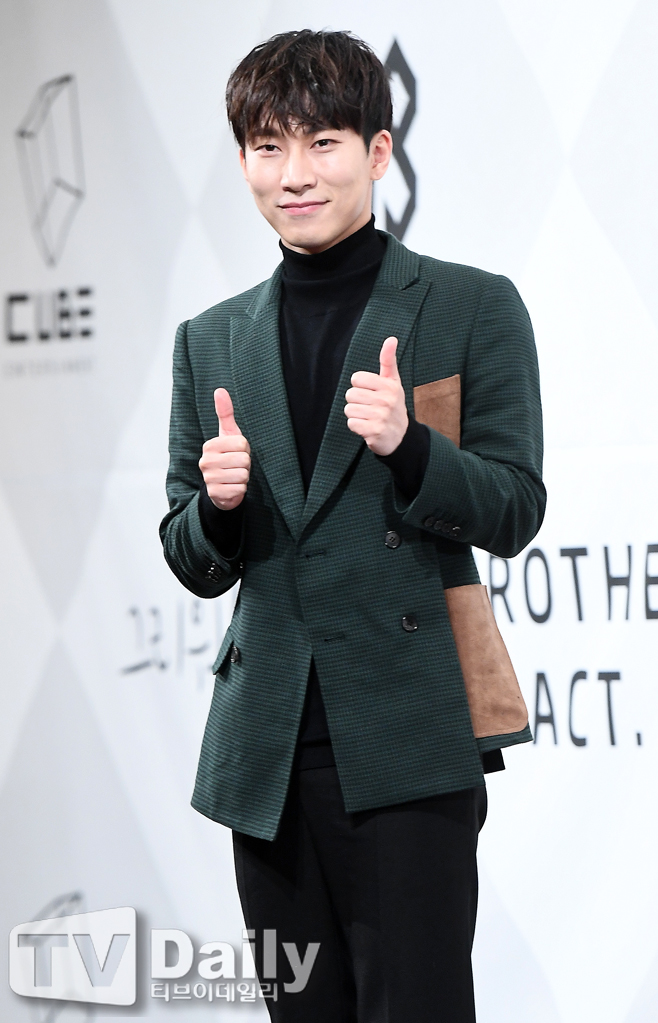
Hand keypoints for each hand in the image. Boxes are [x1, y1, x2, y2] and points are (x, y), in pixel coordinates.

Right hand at [198, 389, 250, 509]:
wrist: (223, 486)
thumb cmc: (228, 456)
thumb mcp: (228, 434)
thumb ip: (225, 413)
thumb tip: (220, 390)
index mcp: (209, 446)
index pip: (242, 444)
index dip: (245, 449)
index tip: (236, 452)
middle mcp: (205, 461)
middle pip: (244, 459)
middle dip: (245, 464)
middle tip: (236, 465)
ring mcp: (209, 479)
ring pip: (243, 474)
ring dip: (244, 476)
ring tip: (235, 475)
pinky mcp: (216, 494)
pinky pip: (240, 489)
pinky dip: (241, 489)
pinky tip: (233, 486)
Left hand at [344, 336, 407, 455]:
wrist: (400, 436)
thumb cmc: (392, 405)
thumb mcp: (393, 382)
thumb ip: (388, 360)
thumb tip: (391, 339)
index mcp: (389, 386)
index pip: (356, 379)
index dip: (360, 386)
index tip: (371, 393)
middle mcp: (386, 400)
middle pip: (350, 394)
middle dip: (356, 402)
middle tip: (369, 407)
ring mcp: (381, 416)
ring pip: (349, 409)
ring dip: (356, 415)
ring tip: (368, 417)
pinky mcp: (374, 431)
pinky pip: (351, 423)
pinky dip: (356, 427)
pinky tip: (367, 427)